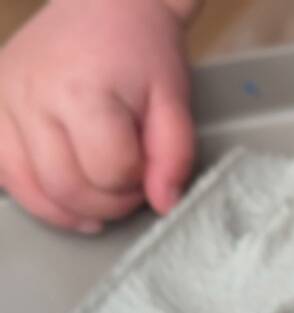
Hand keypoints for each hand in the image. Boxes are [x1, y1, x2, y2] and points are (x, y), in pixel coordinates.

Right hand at [0, 0, 195, 232]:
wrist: (105, 0)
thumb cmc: (140, 48)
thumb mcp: (173, 101)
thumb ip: (174, 156)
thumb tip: (164, 204)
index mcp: (80, 91)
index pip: (109, 173)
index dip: (136, 185)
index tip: (146, 170)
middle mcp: (32, 95)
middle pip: (67, 188)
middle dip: (106, 203)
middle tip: (125, 185)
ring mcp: (4, 99)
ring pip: (30, 189)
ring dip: (69, 208)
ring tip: (96, 197)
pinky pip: (2, 170)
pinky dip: (32, 192)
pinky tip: (58, 191)